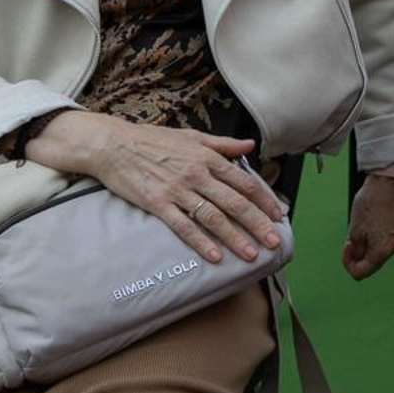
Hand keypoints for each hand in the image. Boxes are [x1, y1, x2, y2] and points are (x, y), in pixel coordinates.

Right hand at [25, 111, 285, 264]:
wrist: (115, 145)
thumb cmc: (155, 140)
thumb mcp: (193, 136)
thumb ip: (223, 144)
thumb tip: (250, 144)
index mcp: (209, 158)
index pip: (245, 182)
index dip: (264, 200)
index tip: (278, 215)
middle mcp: (198, 174)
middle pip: (235, 203)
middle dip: (258, 223)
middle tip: (274, 242)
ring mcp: (178, 191)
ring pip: (214, 218)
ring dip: (235, 237)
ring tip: (251, 254)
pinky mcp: (158, 204)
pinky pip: (184, 227)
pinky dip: (201, 243)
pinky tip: (215, 256)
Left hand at [343, 175, 393, 279]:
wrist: (384, 185)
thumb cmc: (369, 205)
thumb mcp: (354, 231)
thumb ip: (355, 251)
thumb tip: (357, 259)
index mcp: (381, 252)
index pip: (361, 273)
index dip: (348, 264)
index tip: (345, 248)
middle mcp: (391, 249)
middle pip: (369, 265)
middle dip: (356, 256)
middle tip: (349, 240)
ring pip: (374, 255)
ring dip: (362, 248)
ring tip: (357, 231)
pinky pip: (380, 245)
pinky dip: (370, 242)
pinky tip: (365, 228)